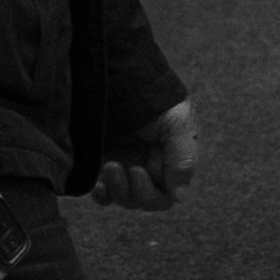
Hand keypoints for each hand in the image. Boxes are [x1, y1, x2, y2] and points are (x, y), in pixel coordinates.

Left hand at [92, 97, 201, 213]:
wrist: (121, 78)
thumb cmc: (154, 99)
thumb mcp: (176, 124)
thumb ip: (182, 159)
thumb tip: (180, 197)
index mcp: (170, 163)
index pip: (165, 196)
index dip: (153, 194)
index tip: (138, 171)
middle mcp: (148, 169)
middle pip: (143, 201)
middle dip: (134, 192)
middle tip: (121, 168)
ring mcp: (125, 168)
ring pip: (123, 198)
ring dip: (117, 191)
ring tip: (109, 166)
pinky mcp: (102, 164)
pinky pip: (104, 192)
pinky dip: (102, 194)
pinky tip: (97, 185)